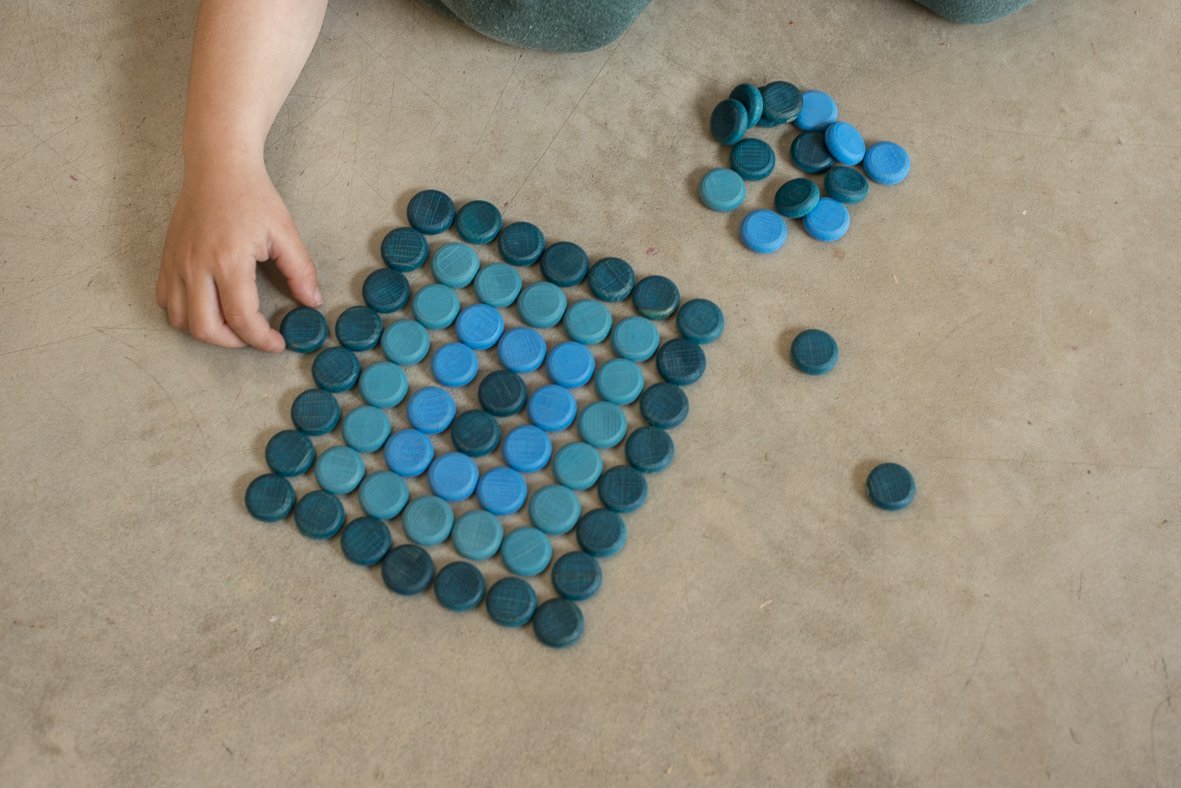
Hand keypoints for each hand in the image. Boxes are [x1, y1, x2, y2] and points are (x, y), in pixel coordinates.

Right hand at [156, 157, 321, 349]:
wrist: (217, 167)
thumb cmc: (252, 196)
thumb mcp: (284, 232)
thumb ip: (301, 270)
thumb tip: (312, 302)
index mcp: (228, 260)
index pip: (241, 318)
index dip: (262, 339)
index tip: (277, 342)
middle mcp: (196, 265)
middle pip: (205, 328)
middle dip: (233, 343)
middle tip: (253, 337)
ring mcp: (176, 263)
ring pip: (180, 319)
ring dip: (206, 332)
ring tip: (230, 326)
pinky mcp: (166, 258)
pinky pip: (165, 300)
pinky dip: (183, 314)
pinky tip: (206, 308)